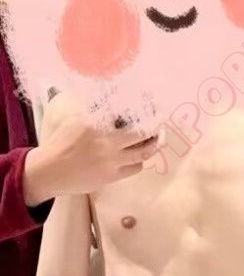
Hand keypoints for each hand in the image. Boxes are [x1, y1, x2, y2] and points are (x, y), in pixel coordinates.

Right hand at [23, 114, 159, 203]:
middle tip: (160, 121)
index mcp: (96, 122)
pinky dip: (140, 160)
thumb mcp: (75, 120)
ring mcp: (111, 159)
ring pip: (143, 152)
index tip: (152, 105)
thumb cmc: (61, 143)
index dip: (143, 110)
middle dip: (155, 126)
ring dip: (153, 145)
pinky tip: (139, 156)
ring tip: (157, 139)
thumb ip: (94, 111)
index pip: (126, 112)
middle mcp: (107, 140)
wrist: (50, 171)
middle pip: (141, 132)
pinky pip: (135, 167)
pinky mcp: (113, 176)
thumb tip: (111, 100)